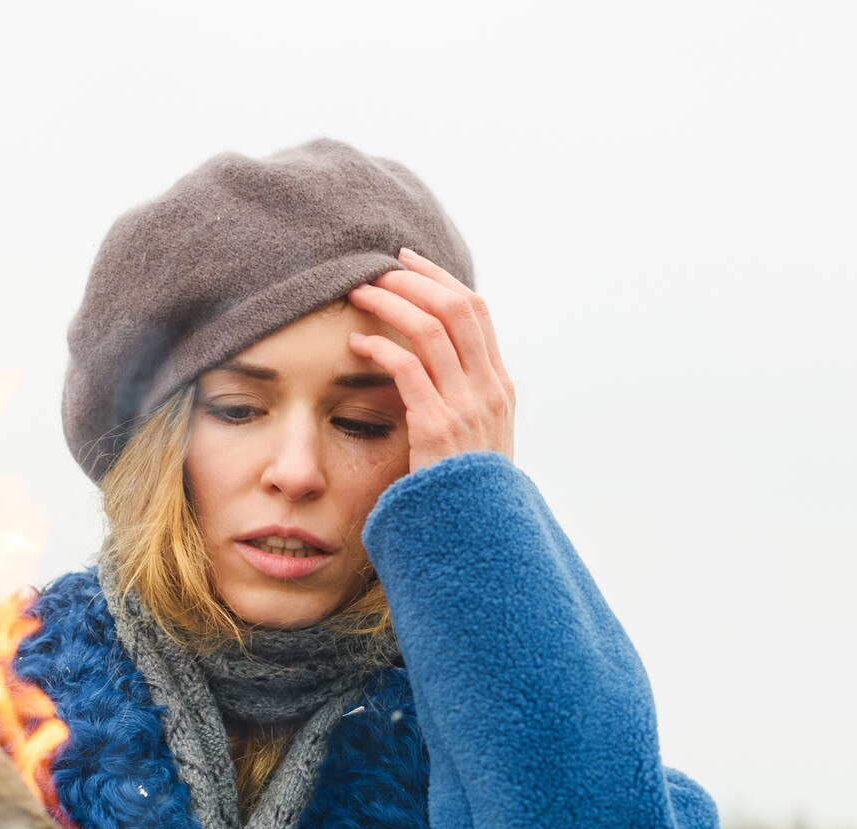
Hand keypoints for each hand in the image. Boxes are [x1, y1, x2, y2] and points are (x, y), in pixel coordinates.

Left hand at [344, 246, 515, 472]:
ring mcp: (468, 407)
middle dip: (414, 278)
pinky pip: (408, 370)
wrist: (480, 539)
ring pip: (432, 329)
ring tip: (359, 294)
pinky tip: (356, 345)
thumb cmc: (467, 493)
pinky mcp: (438, 428)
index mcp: (500, 385)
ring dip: (391, 303)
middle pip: (457, 307)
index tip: (407, 260)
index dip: (439, 278)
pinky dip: (380, 349)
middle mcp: (489, 389)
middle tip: (376, 267)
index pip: (475, 311)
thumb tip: (435, 370)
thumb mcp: (478, 441)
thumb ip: (464, 402)